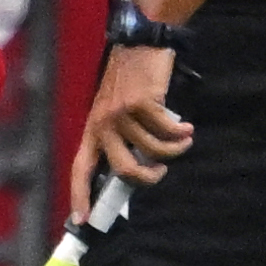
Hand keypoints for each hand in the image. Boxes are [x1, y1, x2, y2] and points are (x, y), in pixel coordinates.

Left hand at [69, 41, 192, 221]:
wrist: (141, 45)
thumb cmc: (132, 82)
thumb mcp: (118, 112)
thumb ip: (122, 139)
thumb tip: (137, 173)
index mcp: (93, 129)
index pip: (80, 168)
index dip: (80, 195)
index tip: (82, 219)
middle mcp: (102, 123)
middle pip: (123, 170)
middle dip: (148, 179)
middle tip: (161, 172)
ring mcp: (120, 113)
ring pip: (152, 151)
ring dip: (174, 150)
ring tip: (183, 140)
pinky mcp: (141, 103)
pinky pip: (167, 132)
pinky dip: (182, 134)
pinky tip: (186, 128)